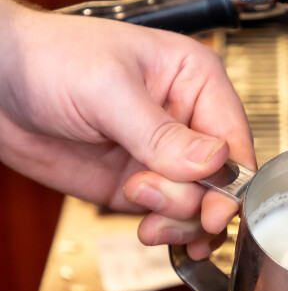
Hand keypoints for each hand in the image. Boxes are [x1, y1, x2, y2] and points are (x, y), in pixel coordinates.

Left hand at [0, 0, 254, 256]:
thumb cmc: (49, 59)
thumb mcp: (108, 89)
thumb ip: (160, 132)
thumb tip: (213, 162)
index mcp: (195, 79)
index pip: (235, 136)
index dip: (231, 179)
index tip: (214, 210)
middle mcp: (187, 119)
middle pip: (223, 179)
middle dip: (195, 200)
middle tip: (152, 197)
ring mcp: (164, 156)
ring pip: (201, 205)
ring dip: (178, 220)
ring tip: (142, 209)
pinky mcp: (139, 184)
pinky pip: (171, 217)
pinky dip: (166, 231)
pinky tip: (148, 229)